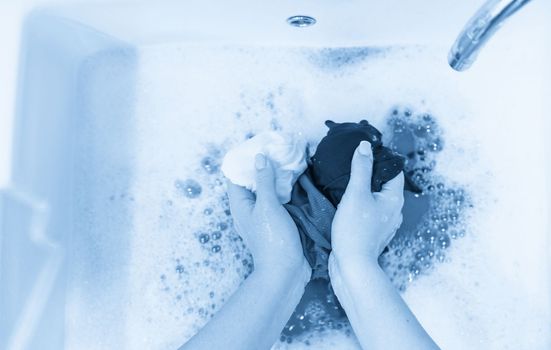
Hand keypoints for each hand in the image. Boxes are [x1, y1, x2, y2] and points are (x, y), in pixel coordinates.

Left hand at [227, 153, 308, 272]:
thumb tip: (259, 157)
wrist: (286, 272)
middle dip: (262, 165)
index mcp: (239, 204)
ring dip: (275, 176)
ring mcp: (262, 215)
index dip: (244, 158)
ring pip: (265, 189)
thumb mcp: (268, 206)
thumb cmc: (273, 240)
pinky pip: (277, 199)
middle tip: (277, 148)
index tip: (258, 144)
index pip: (234, 174)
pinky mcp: (276, 221)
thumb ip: (264, 181)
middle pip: (251, 180)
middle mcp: (248, 208)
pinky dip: (284, 188)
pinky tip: (296, 179)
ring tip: (288, 159)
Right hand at [331, 140, 404, 265]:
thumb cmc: (355, 230)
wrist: (352, 266)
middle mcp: (394, 210)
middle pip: (384, 183)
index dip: (380, 158)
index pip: (394, 170)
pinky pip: (369, 211)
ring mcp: (384, 223)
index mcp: (394, 198)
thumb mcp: (356, 194)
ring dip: (363, 190)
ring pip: (375, 198)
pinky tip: (345, 204)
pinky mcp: (373, 232)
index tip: (362, 152)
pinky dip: (360, 204)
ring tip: (345, 183)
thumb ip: (361, 168)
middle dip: (369, 174)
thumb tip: (365, 146)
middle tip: (350, 165)